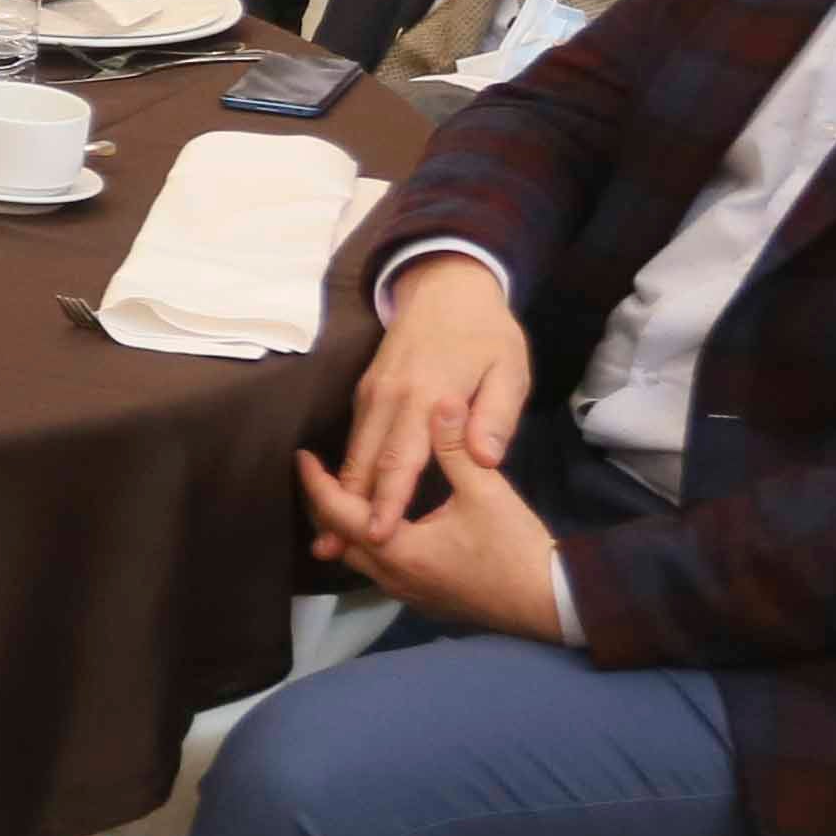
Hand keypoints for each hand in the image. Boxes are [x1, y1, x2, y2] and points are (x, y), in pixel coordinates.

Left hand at [295, 420, 568, 642]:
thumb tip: (440, 403)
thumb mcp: (486, 490)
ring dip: (346, 528)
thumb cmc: (517, 547)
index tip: (302, 455)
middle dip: (324, 505)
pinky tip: (381, 524)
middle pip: (340, 539)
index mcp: (399, 549)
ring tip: (344, 493)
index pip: (338, 512)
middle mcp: (394, 578)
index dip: (317, 481)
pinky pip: (381, 570)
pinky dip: (369, 545)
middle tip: (318, 471)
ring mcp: (409, 594)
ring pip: (359, 559)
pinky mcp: (427, 599)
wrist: (552, 602)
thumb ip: (456, 447)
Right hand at [335, 254, 529, 529]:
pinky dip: (346, 469)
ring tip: (326, 532)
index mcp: (427, 397)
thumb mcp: (509, 371)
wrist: (446, 286)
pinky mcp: (366, 390)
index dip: (388, 500)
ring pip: (353, 451)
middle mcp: (391, 398)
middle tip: (331, 549)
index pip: (402, 459)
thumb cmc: (487, 334)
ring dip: (339, 493)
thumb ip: (496, 417)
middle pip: (364, 461)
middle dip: (347, 508)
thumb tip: (484, 460)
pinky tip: (342, 495)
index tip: (376, 537)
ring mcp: (373, 393)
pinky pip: (354, 436)